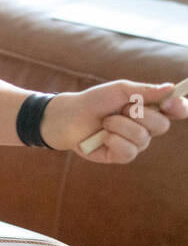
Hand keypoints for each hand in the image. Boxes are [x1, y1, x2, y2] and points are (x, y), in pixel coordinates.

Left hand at [42, 81, 187, 162]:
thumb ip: (145, 91)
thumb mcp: (120, 91)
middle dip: (139, 114)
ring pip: (142, 138)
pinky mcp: (120, 156)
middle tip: (121, 108)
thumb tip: (172, 89)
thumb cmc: (95, 101)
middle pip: (162, 125)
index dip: (179, 108)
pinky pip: (129, 152)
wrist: (68, 116)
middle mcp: (147, 128)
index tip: (170, 103)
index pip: (176, 111)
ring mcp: (135, 144)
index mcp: (150, 109)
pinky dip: (113, 140)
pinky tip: (102, 136)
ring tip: (105, 121)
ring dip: (120, 125)